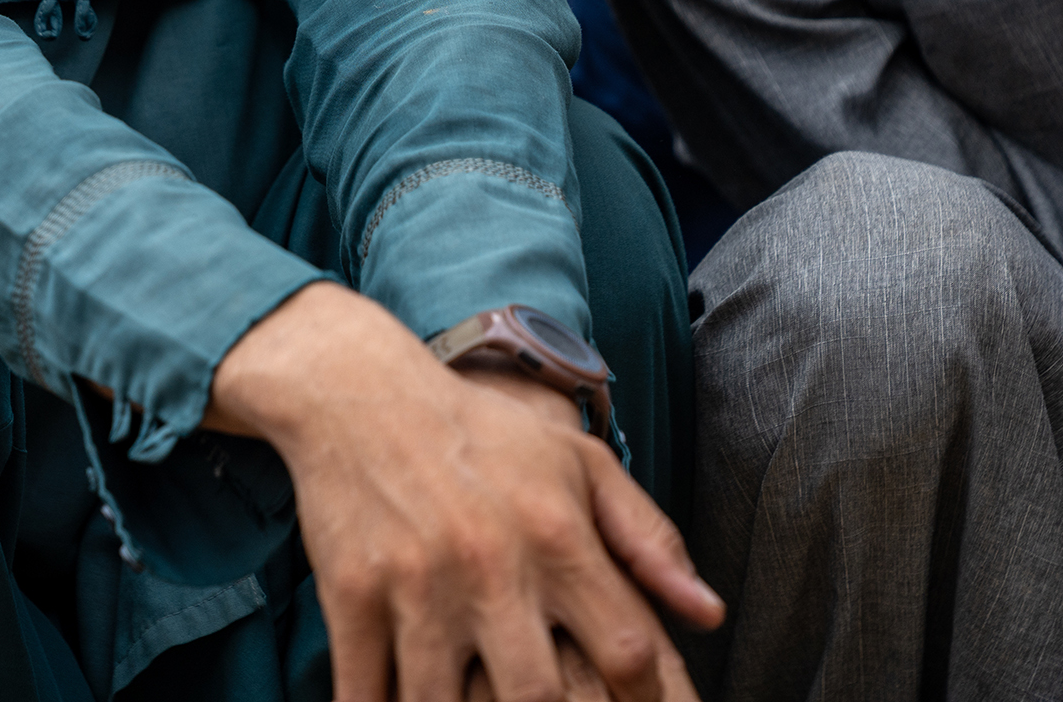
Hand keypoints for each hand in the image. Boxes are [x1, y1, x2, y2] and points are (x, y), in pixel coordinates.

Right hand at [208, 283, 719, 700]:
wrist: (359, 391)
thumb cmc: (483, 434)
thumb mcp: (579, 464)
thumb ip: (649, 538)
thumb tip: (710, 614)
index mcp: (557, 536)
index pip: (627, 649)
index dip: (648, 700)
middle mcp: (492, 566)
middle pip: (540, 698)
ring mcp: (417, 586)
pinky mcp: (352, 596)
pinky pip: (363, 691)